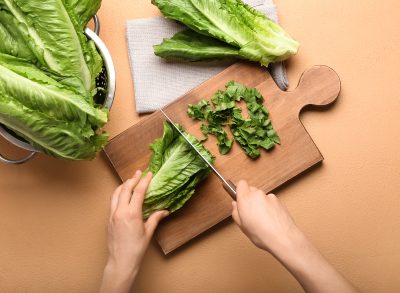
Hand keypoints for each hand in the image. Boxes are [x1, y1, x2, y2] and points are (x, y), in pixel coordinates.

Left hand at [99, 171, 168, 292]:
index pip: (138, 192)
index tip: (149, 174)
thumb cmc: (135, 249)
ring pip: (116, 193)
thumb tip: (165, 211)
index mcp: (132, 214)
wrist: (120, 261)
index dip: (144, 181)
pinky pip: (112, 201)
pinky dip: (118, 194)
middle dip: (133, 179)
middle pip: (125, 189)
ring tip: (130, 180)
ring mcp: (112, 215)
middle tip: (139, 172)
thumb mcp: (148, 232)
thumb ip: (155, 218)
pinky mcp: (108, 219)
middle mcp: (120, 211)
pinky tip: (122, 194)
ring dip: (123, 185)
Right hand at [231, 180, 301, 255]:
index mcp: (246, 199)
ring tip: (263, 219)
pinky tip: (271, 219)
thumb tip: (235, 205)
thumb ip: (236, 212)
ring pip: (262, 197)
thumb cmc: (262, 234)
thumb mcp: (242, 226)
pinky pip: (271, 201)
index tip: (240, 197)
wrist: (283, 238)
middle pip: (251, 190)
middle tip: (251, 212)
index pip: (241, 184)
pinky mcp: (279, 201)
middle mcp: (258, 195)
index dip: (240, 190)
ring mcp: (269, 197)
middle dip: (250, 199)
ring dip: (261, 203)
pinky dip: (270, 207)